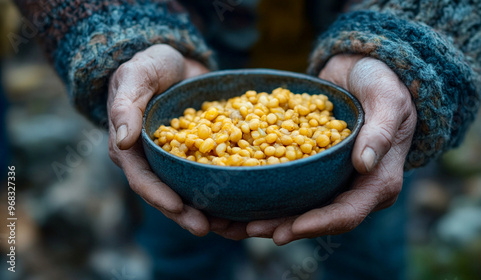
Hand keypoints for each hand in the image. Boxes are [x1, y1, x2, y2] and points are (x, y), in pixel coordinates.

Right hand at [107, 44, 211, 235]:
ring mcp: (179, 159)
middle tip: (207, 228)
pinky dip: (225, 191)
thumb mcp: (135, 77)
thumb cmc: (148, 66)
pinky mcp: (200, 153)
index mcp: (132, 149)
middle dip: (185, 214)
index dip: (159, 195)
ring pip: (191, 191)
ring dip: (209, 211)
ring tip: (229, 227)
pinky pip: (211, 176)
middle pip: (168, 193)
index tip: (179, 207)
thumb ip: (126, 106)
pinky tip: (244, 204)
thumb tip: (123, 141)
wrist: (174, 61)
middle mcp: (155, 161)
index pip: (143, 179)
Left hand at [246, 54, 417, 244]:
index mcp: (376, 182)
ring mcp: (331, 178)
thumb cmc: (384, 83)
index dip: (317, 223)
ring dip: (266, 216)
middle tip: (248, 229)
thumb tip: (365, 164)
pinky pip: (288, 184)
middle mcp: (352, 187)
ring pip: (298, 206)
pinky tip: (235, 195)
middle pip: (316, 217)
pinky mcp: (312, 165)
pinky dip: (263, 191)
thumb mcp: (388, 100)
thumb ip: (380, 131)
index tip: (288, 229)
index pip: (346, 212)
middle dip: (283, 226)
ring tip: (233, 224)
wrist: (363, 71)